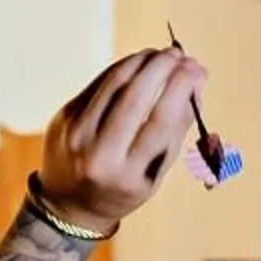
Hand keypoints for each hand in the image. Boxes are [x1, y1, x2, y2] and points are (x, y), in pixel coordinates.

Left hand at [37, 49, 208, 233]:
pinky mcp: (63, 118)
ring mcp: (76, 134)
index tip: (196, 70)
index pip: (160, 121)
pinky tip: (137, 63)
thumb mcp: (154, 173)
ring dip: (141, 61)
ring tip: (161, 54)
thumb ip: (176, 131)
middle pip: (135, 96)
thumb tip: (195, 82)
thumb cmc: (122, 189)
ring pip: (114, 83)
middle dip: (162, 68)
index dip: (181, 88)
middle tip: (179, 54)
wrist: (69, 206)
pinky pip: (97, 84)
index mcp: (127, 174)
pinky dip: (121, 68)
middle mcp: (98, 154)